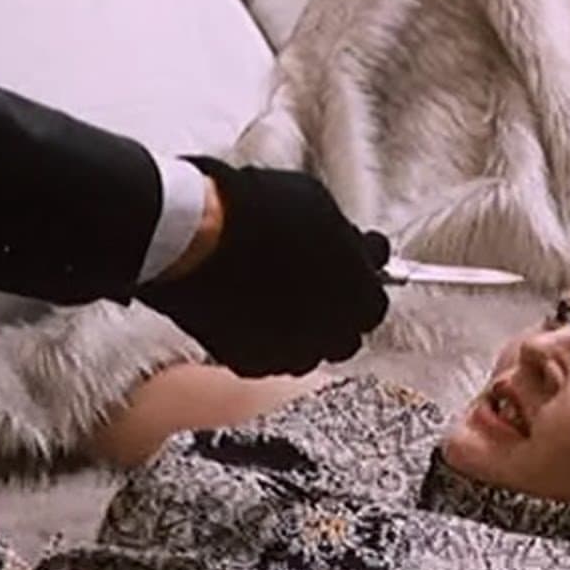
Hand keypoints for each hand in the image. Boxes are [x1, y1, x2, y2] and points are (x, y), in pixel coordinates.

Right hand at [137, 157, 389, 376]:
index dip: (357, 286)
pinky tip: (246, 310)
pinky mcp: (250, 363)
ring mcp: (290, 354)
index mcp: (360, 296)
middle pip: (345, 337)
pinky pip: (267, 357)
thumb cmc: (259, 211)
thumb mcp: (320, 206)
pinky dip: (262, 339)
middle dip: (333, 314)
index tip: (345, 271)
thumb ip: (345, 240)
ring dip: (299, 330)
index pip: (374, 306)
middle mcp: (332, 334)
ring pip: (306, 352)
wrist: (195, 234)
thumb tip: (353, 249)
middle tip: (310, 287)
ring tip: (273, 298)